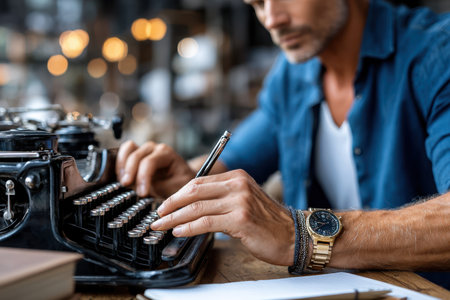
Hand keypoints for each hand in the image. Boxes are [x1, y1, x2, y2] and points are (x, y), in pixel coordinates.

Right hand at [115, 140, 195, 197]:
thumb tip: (143, 191)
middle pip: (136, 156)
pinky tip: (122, 177)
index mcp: (166, 153)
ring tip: (125, 182)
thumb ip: (160, 187)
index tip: (142, 193)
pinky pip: (123, 151)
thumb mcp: (175, 188)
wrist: (180, 179)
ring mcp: (144, 149)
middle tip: (129, 188)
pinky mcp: (136, 154)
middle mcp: (154, 148)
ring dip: (123, 166)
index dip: (143, 178)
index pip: (150, 162)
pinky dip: (120, 163)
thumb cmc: (179, 183)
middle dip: (131, 173)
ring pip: (127, 149)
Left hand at [151, 169, 294, 265]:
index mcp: (237, 177)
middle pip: (194, 191)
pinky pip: (207, 222)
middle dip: (171, 203)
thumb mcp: (245, 200)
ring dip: (175, 217)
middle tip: (158, 214)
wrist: (294, 235)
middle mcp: (238, 185)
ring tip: (162, 225)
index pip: (199, 181)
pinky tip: (179, 231)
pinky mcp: (241, 219)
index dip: (178, 193)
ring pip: (197, 207)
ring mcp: (240, 201)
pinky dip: (189, 227)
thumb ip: (222, 198)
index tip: (166, 204)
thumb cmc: (267, 222)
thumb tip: (192, 207)